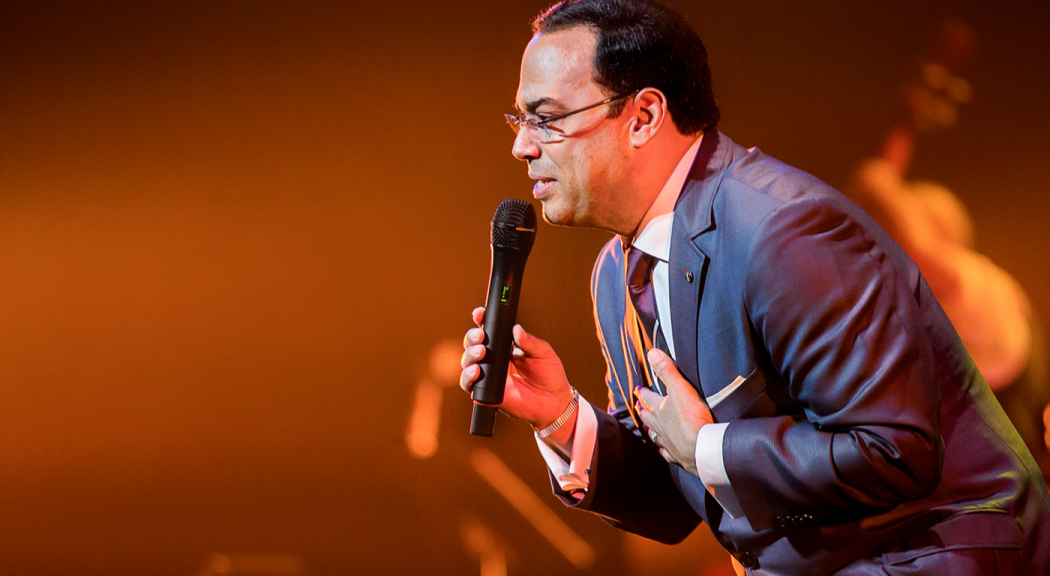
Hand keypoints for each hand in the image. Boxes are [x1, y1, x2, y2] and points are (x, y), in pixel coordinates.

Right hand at [460, 307, 573, 429]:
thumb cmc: (550, 377)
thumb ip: (530, 341)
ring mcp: (489, 375)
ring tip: (481, 352)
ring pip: (468, 361)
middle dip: (472, 337)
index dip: (482, 320)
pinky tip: (476, 371)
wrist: (554, 403)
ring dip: (469, 355)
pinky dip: (467, 377)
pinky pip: (469, 384)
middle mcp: (494, 359)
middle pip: (473, 344)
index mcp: (506, 346)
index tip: (480, 314)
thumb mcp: (544, 353)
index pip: (490, 330)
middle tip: (481, 336)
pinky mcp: (486, 392)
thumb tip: (516, 329)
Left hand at [634, 349, 713, 476]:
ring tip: (646, 428)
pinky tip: (664, 450)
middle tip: (637, 408)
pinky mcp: (677, 455)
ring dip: (650, 429)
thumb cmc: (691, 418)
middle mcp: (660, 426)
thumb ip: (666, 371)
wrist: (701, 447)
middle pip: (648, 417)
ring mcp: (667, 441)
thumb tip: (652, 354)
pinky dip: (664, 450)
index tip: (637, 390)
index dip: (642, 393)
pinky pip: (667, 453)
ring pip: (655, 434)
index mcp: (659, 410)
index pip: (647, 398)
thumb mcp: (680, 388)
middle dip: (642, 411)